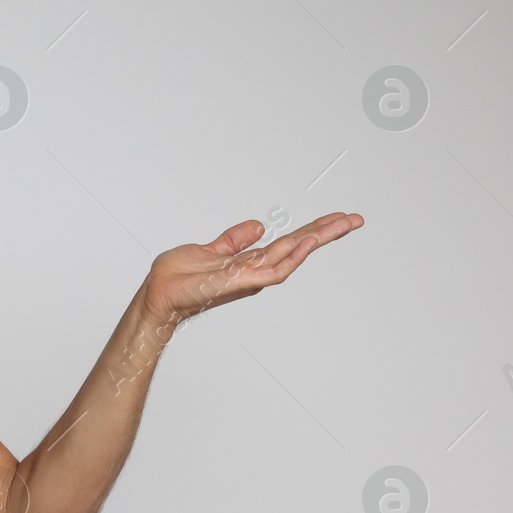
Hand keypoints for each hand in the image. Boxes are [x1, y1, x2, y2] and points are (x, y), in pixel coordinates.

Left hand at [140, 211, 363, 326]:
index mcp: (249, 261)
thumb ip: (235, 240)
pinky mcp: (239, 283)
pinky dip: (291, 256)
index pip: (289, 242)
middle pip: (298, 247)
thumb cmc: (177, 278)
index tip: (338, 217)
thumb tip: (259, 226)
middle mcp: (255, 270)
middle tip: (355, 219)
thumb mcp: (210, 250)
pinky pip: (272, 270)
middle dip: (327, 233)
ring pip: (293, 256)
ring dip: (318, 239)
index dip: (313, 229)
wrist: (157, 295)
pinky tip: (307, 242)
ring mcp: (250, 277)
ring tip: (342, 224)